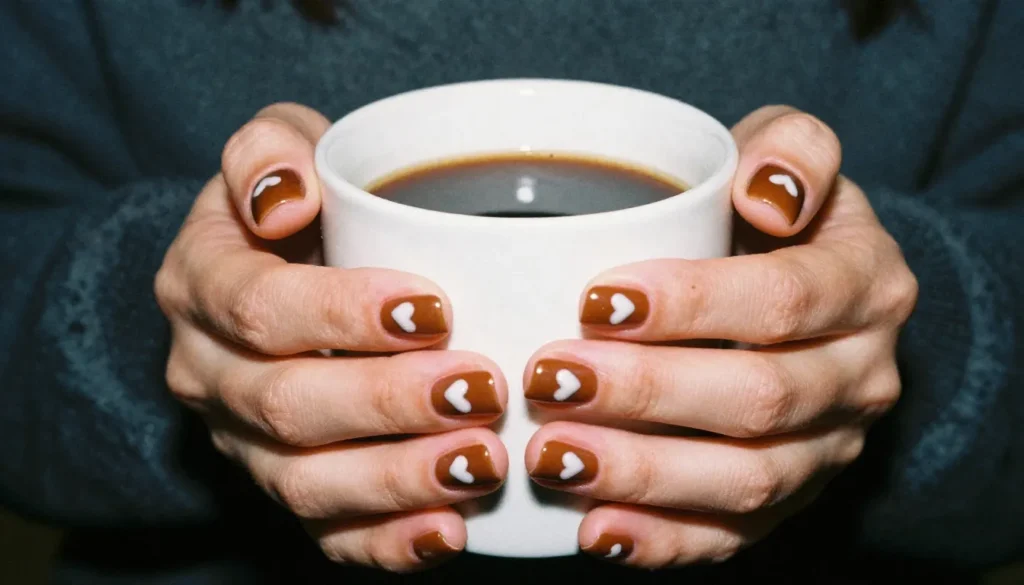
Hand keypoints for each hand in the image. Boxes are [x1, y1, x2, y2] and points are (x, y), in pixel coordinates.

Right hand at [154, 103, 507, 571]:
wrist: (276, 276)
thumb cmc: (297, 208)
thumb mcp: (275, 150)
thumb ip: (270, 150)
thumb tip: (289, 196)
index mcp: (201, 285)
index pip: (259, 307)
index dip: (342, 314)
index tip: (434, 307)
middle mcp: (210, 373)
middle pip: (286, 403)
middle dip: (388, 402)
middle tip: (480, 388)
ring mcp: (243, 442)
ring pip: (305, 483)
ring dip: (398, 478)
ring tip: (482, 460)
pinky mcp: (287, 486)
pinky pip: (326, 535)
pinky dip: (388, 543)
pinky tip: (452, 529)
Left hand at [523, 106, 917, 566]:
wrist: (803, 296)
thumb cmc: (769, 216)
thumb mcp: (790, 153)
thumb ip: (791, 147)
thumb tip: (763, 192)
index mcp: (866, 284)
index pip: (786, 298)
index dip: (693, 303)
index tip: (596, 298)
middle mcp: (860, 375)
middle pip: (761, 397)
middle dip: (649, 392)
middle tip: (552, 377)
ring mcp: (827, 449)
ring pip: (748, 479)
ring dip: (644, 472)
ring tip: (553, 453)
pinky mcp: (787, 501)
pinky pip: (732, 535)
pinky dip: (661, 539)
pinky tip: (592, 527)